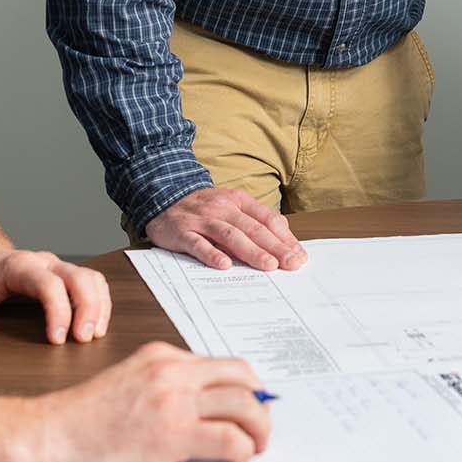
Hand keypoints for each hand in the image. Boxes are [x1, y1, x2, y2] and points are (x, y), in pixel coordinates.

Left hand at [0, 247, 110, 345]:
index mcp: (20, 265)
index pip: (49, 284)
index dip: (58, 311)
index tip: (57, 340)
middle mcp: (45, 262)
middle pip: (79, 278)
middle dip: (87, 309)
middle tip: (84, 339)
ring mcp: (60, 267)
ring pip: (92, 278)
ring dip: (99, 307)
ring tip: (95, 335)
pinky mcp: (69, 275)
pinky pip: (95, 283)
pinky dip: (101, 304)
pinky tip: (98, 326)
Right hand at [27, 342, 271, 461]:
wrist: (46, 436)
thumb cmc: (78, 420)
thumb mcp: (127, 385)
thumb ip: (163, 389)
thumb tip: (201, 411)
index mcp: (161, 356)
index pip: (222, 365)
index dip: (244, 388)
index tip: (250, 407)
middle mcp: (172, 371)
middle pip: (242, 377)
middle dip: (261, 403)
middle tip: (261, 427)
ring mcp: (174, 400)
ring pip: (245, 404)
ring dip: (260, 429)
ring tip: (257, 447)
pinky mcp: (172, 434)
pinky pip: (229, 438)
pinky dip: (242, 451)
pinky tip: (236, 461)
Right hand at [146, 187, 305, 271]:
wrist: (162, 196)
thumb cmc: (203, 208)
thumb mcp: (231, 206)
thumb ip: (255, 220)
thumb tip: (283, 238)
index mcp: (238, 200)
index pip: (267, 219)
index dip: (285, 237)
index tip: (299, 255)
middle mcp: (222, 208)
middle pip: (253, 228)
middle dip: (275, 247)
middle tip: (292, 264)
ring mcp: (202, 219)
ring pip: (230, 235)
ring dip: (251, 251)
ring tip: (268, 266)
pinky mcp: (182, 231)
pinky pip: (198, 244)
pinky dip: (211, 254)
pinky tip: (224, 265)